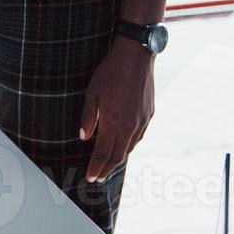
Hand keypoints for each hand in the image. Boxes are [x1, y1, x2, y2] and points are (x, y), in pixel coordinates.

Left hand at [79, 36, 155, 182]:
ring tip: (109, 165)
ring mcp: (142, 121)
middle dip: (107, 169)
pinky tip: (124, 145)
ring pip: (130, 148)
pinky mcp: (149, 115)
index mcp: (114, 122)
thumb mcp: (92, 93)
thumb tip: (84, 138)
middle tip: (98, 177)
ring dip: (119, 159)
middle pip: (118, 156)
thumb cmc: (110, 72)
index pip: (104, 153)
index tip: (90, 177)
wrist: (136, 56)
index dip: (96, 167)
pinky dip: (129, 146)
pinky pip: (138, 137)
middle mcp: (131, 126)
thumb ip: (88, 118)